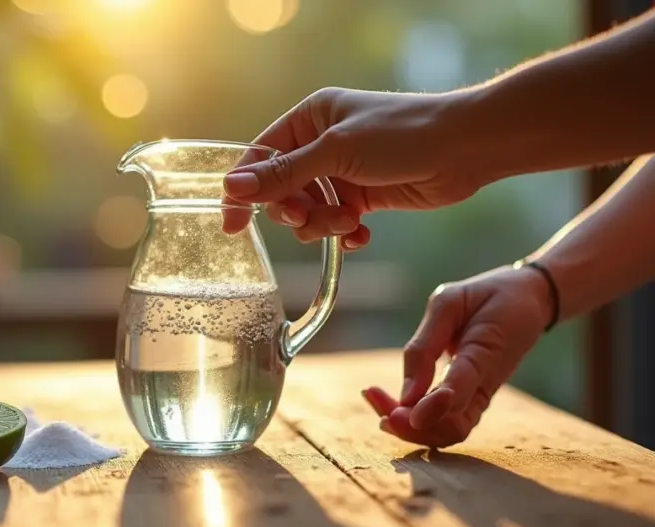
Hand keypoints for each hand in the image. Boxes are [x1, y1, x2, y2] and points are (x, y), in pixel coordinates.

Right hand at [221, 87, 491, 247]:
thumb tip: (233, 188)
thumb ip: (284, 174)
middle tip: (308, 217)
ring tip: (349, 222)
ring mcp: (343, 173)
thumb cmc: (402, 134)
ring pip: (309, 212)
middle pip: (282, 191)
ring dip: (323, 225)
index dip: (244, 191)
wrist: (465, 148)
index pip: (260, 157)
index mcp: (309, 119)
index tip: (233, 225)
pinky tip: (360, 236)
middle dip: (294, 211)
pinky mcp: (364, 197)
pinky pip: (336, 224)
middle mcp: (321, 145)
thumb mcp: (336, 152)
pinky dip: (343, 234)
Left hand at [361, 265, 552, 446]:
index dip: (435, 407)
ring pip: (447, 431)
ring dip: (408, 426)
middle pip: (450, 425)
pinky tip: (388, 404)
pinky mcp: (473, 399)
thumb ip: (426, 344)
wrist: (528, 299)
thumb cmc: (486, 296)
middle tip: (372, 397)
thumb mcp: (450, 302)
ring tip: (373, 398)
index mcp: (484, 353)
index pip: (460, 390)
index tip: (409, 415)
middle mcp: (484, 384)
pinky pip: (447, 423)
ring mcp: (481, 396)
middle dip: (409, 423)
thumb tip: (407, 392)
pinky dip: (416, 421)